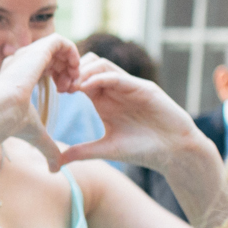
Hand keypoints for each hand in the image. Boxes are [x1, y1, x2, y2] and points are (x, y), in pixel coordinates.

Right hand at [0, 34, 79, 170]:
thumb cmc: (11, 123)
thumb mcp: (36, 134)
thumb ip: (48, 148)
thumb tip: (56, 170)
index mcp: (20, 76)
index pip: (44, 67)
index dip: (60, 77)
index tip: (67, 93)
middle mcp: (23, 61)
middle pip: (51, 56)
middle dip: (67, 70)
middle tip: (72, 88)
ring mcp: (29, 53)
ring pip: (57, 47)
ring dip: (71, 62)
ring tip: (75, 80)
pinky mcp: (37, 49)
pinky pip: (60, 41)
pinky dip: (72, 53)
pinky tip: (75, 71)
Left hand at [58, 55, 216, 173]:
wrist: (174, 152)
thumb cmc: (142, 150)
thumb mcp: (105, 150)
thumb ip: (81, 152)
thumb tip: (55, 162)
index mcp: (103, 100)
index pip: (80, 79)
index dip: (65, 81)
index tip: (54, 91)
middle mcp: (114, 89)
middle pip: (87, 64)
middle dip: (71, 72)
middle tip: (60, 87)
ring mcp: (129, 86)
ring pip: (101, 64)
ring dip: (83, 72)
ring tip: (71, 87)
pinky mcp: (143, 87)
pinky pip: (117, 76)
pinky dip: (99, 78)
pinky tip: (86, 88)